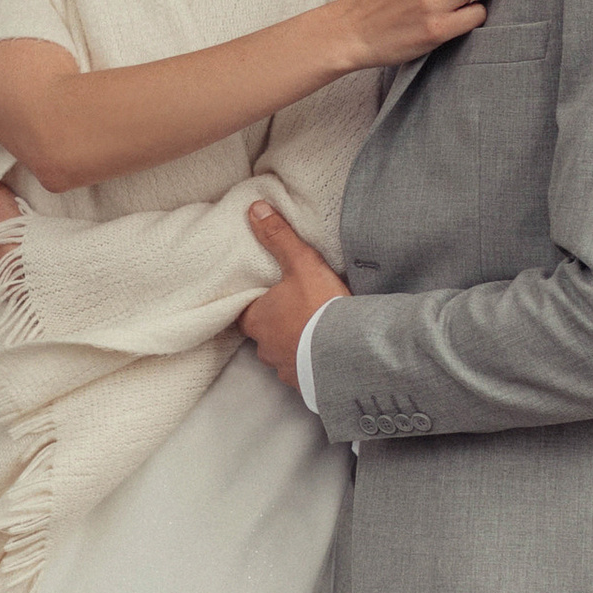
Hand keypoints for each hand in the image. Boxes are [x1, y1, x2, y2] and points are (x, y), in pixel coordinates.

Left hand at [239, 203, 345, 386]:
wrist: (349, 352)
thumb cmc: (319, 307)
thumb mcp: (301, 264)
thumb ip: (279, 237)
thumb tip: (255, 209)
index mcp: (258, 320)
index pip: (243, 312)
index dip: (252, 303)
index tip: (262, 296)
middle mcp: (265, 347)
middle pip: (263, 334)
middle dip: (276, 324)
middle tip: (292, 310)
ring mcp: (285, 368)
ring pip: (283, 354)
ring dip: (294, 344)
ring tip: (312, 331)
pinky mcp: (306, 383)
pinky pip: (304, 371)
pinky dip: (311, 362)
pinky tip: (325, 352)